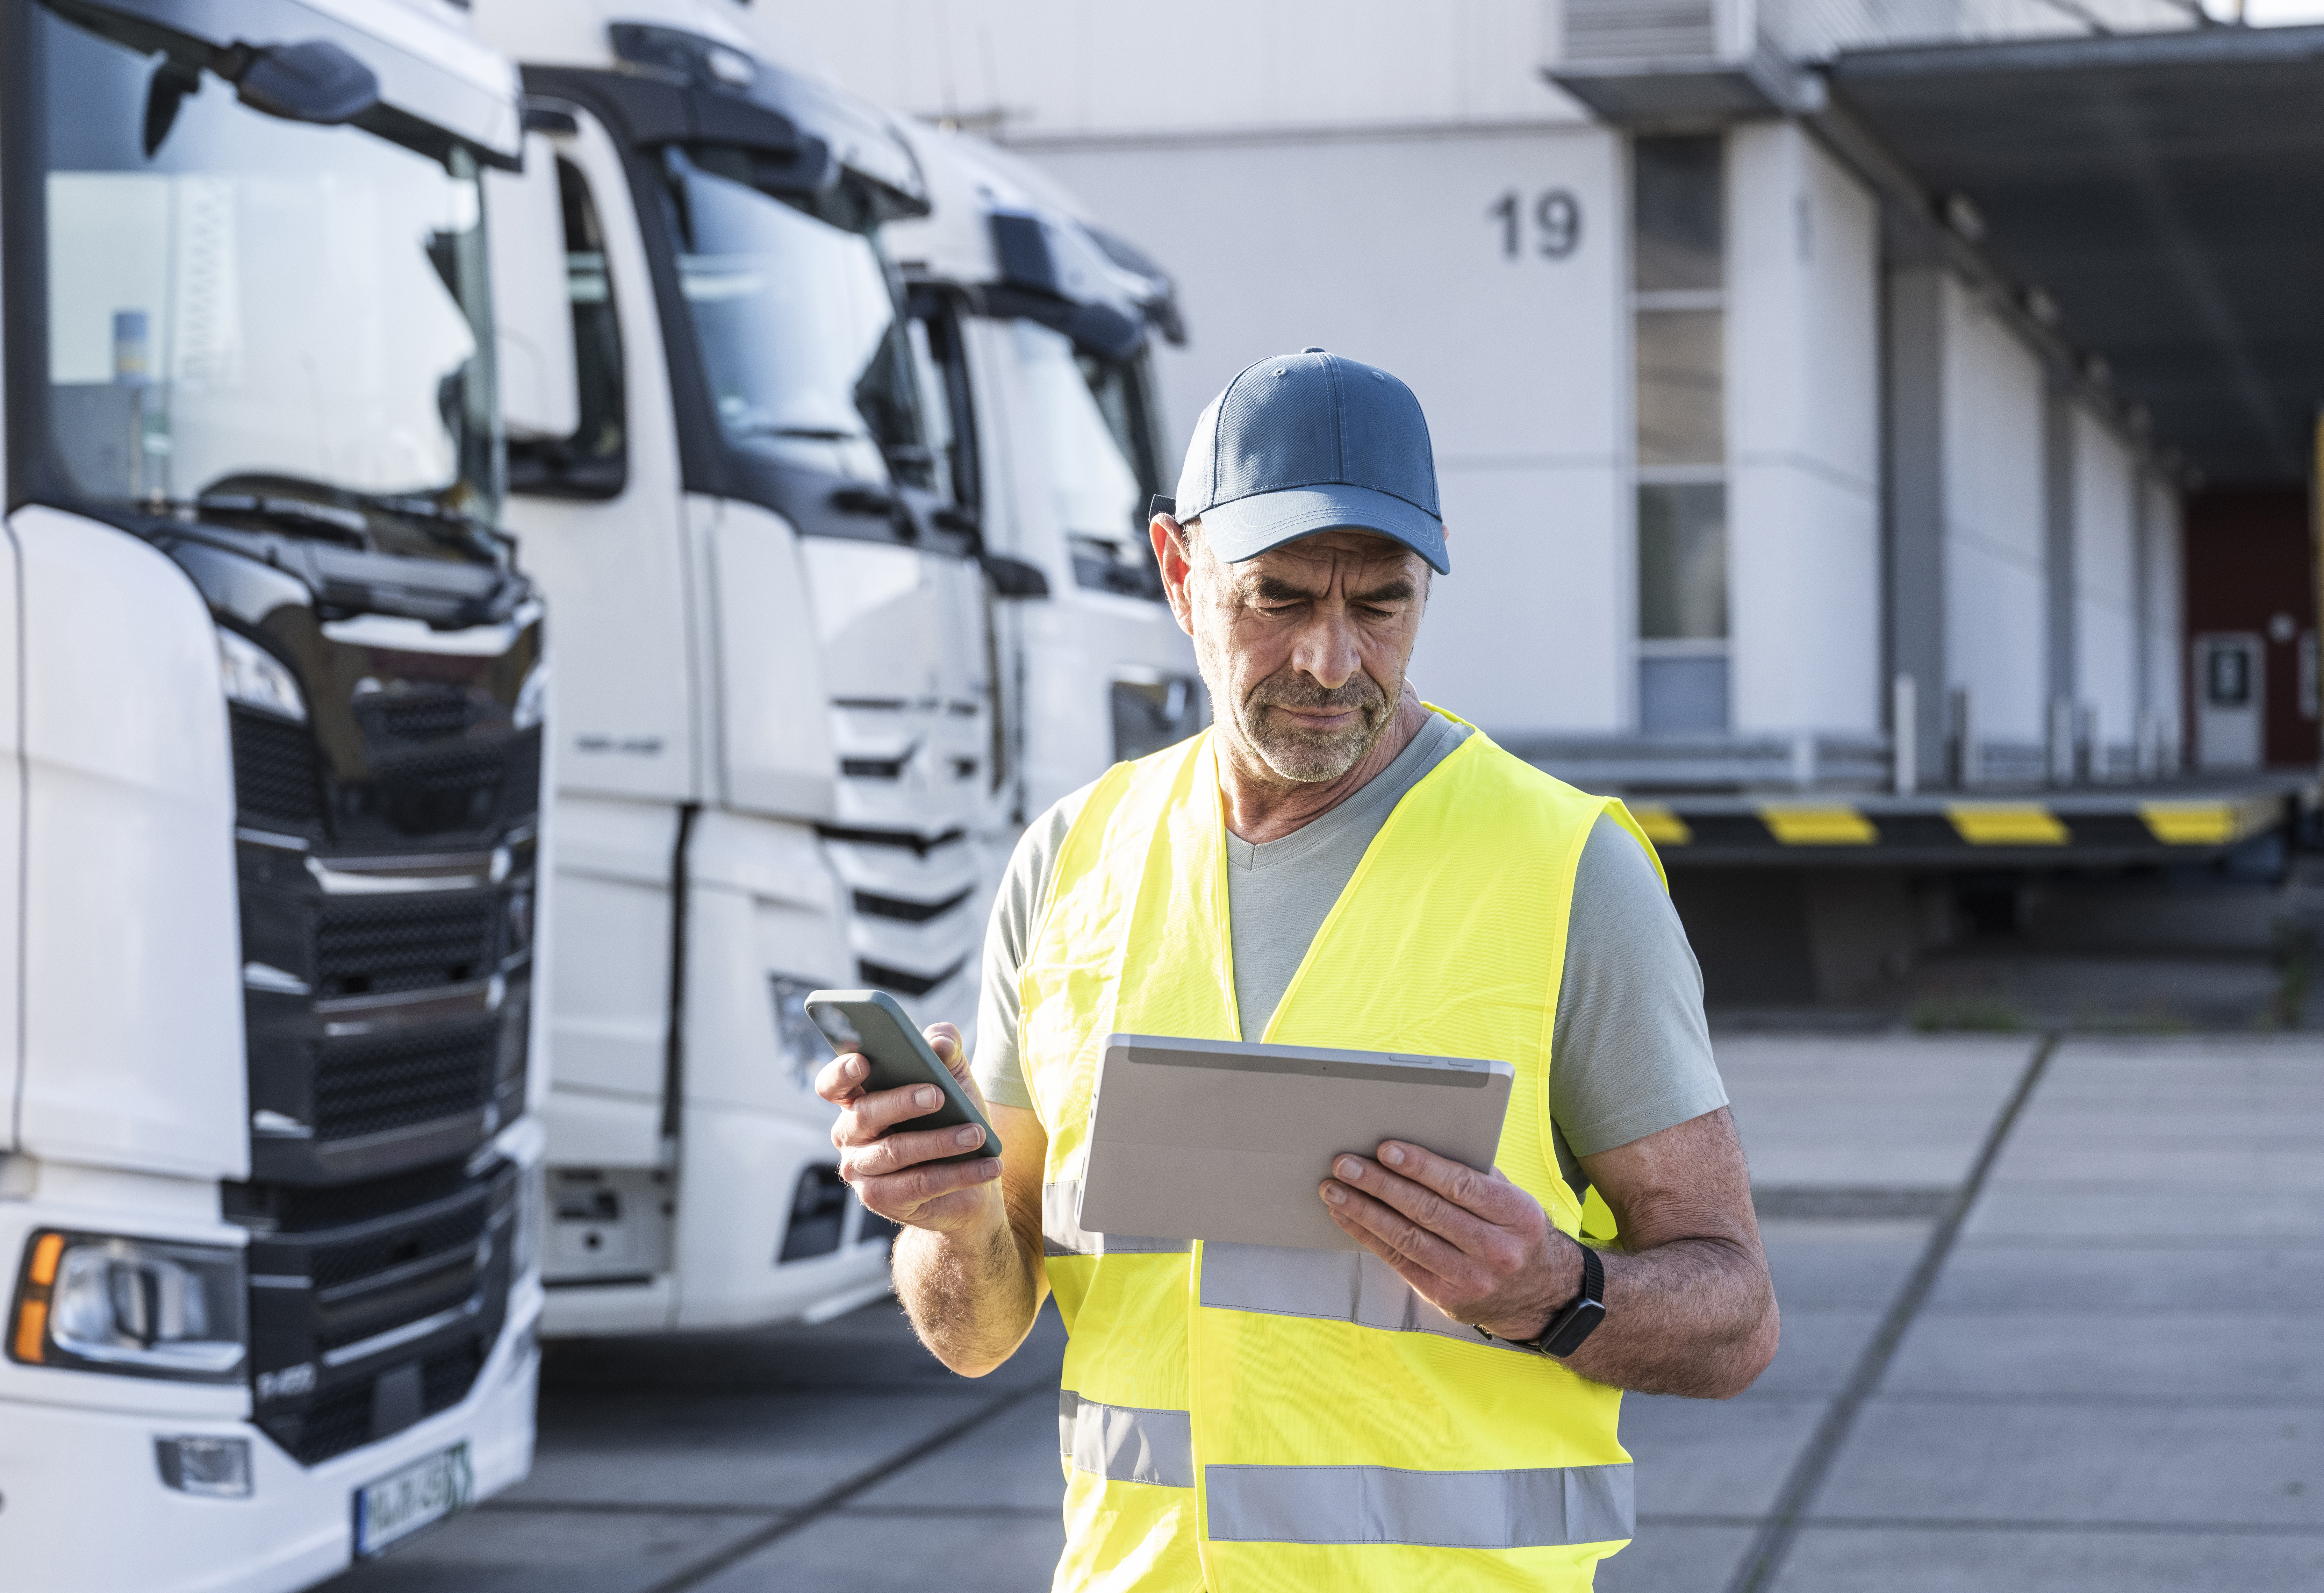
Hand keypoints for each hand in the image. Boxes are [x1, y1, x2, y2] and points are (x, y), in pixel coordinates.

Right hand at [816, 1022, 1002, 1235]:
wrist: (971, 1175)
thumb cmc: (953, 1118)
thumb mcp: (954, 1079)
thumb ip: (946, 1051)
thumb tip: (940, 1042)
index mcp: (858, 1098)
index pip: (833, 1084)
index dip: (842, 1072)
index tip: (862, 1061)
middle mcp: (850, 1134)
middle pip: (865, 1114)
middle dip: (902, 1102)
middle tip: (938, 1095)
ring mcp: (861, 1170)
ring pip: (895, 1152)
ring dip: (941, 1142)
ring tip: (977, 1133)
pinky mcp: (880, 1199)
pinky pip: (920, 1184)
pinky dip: (959, 1174)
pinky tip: (990, 1166)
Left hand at [1319, 1140, 1581, 1340]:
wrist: (1543, 1296)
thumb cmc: (1517, 1232)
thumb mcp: (1513, 1201)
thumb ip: (1477, 1176)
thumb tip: (1420, 1144)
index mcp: (1517, 1216)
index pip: (1461, 1186)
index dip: (1421, 1167)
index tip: (1385, 1149)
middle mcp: (1496, 1250)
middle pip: (1428, 1212)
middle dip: (1380, 1185)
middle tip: (1345, 1164)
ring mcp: (1470, 1278)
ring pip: (1407, 1239)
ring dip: (1364, 1211)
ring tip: (1333, 1189)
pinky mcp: (1447, 1298)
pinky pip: (1399, 1262)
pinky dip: (1368, 1237)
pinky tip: (1347, 1217)